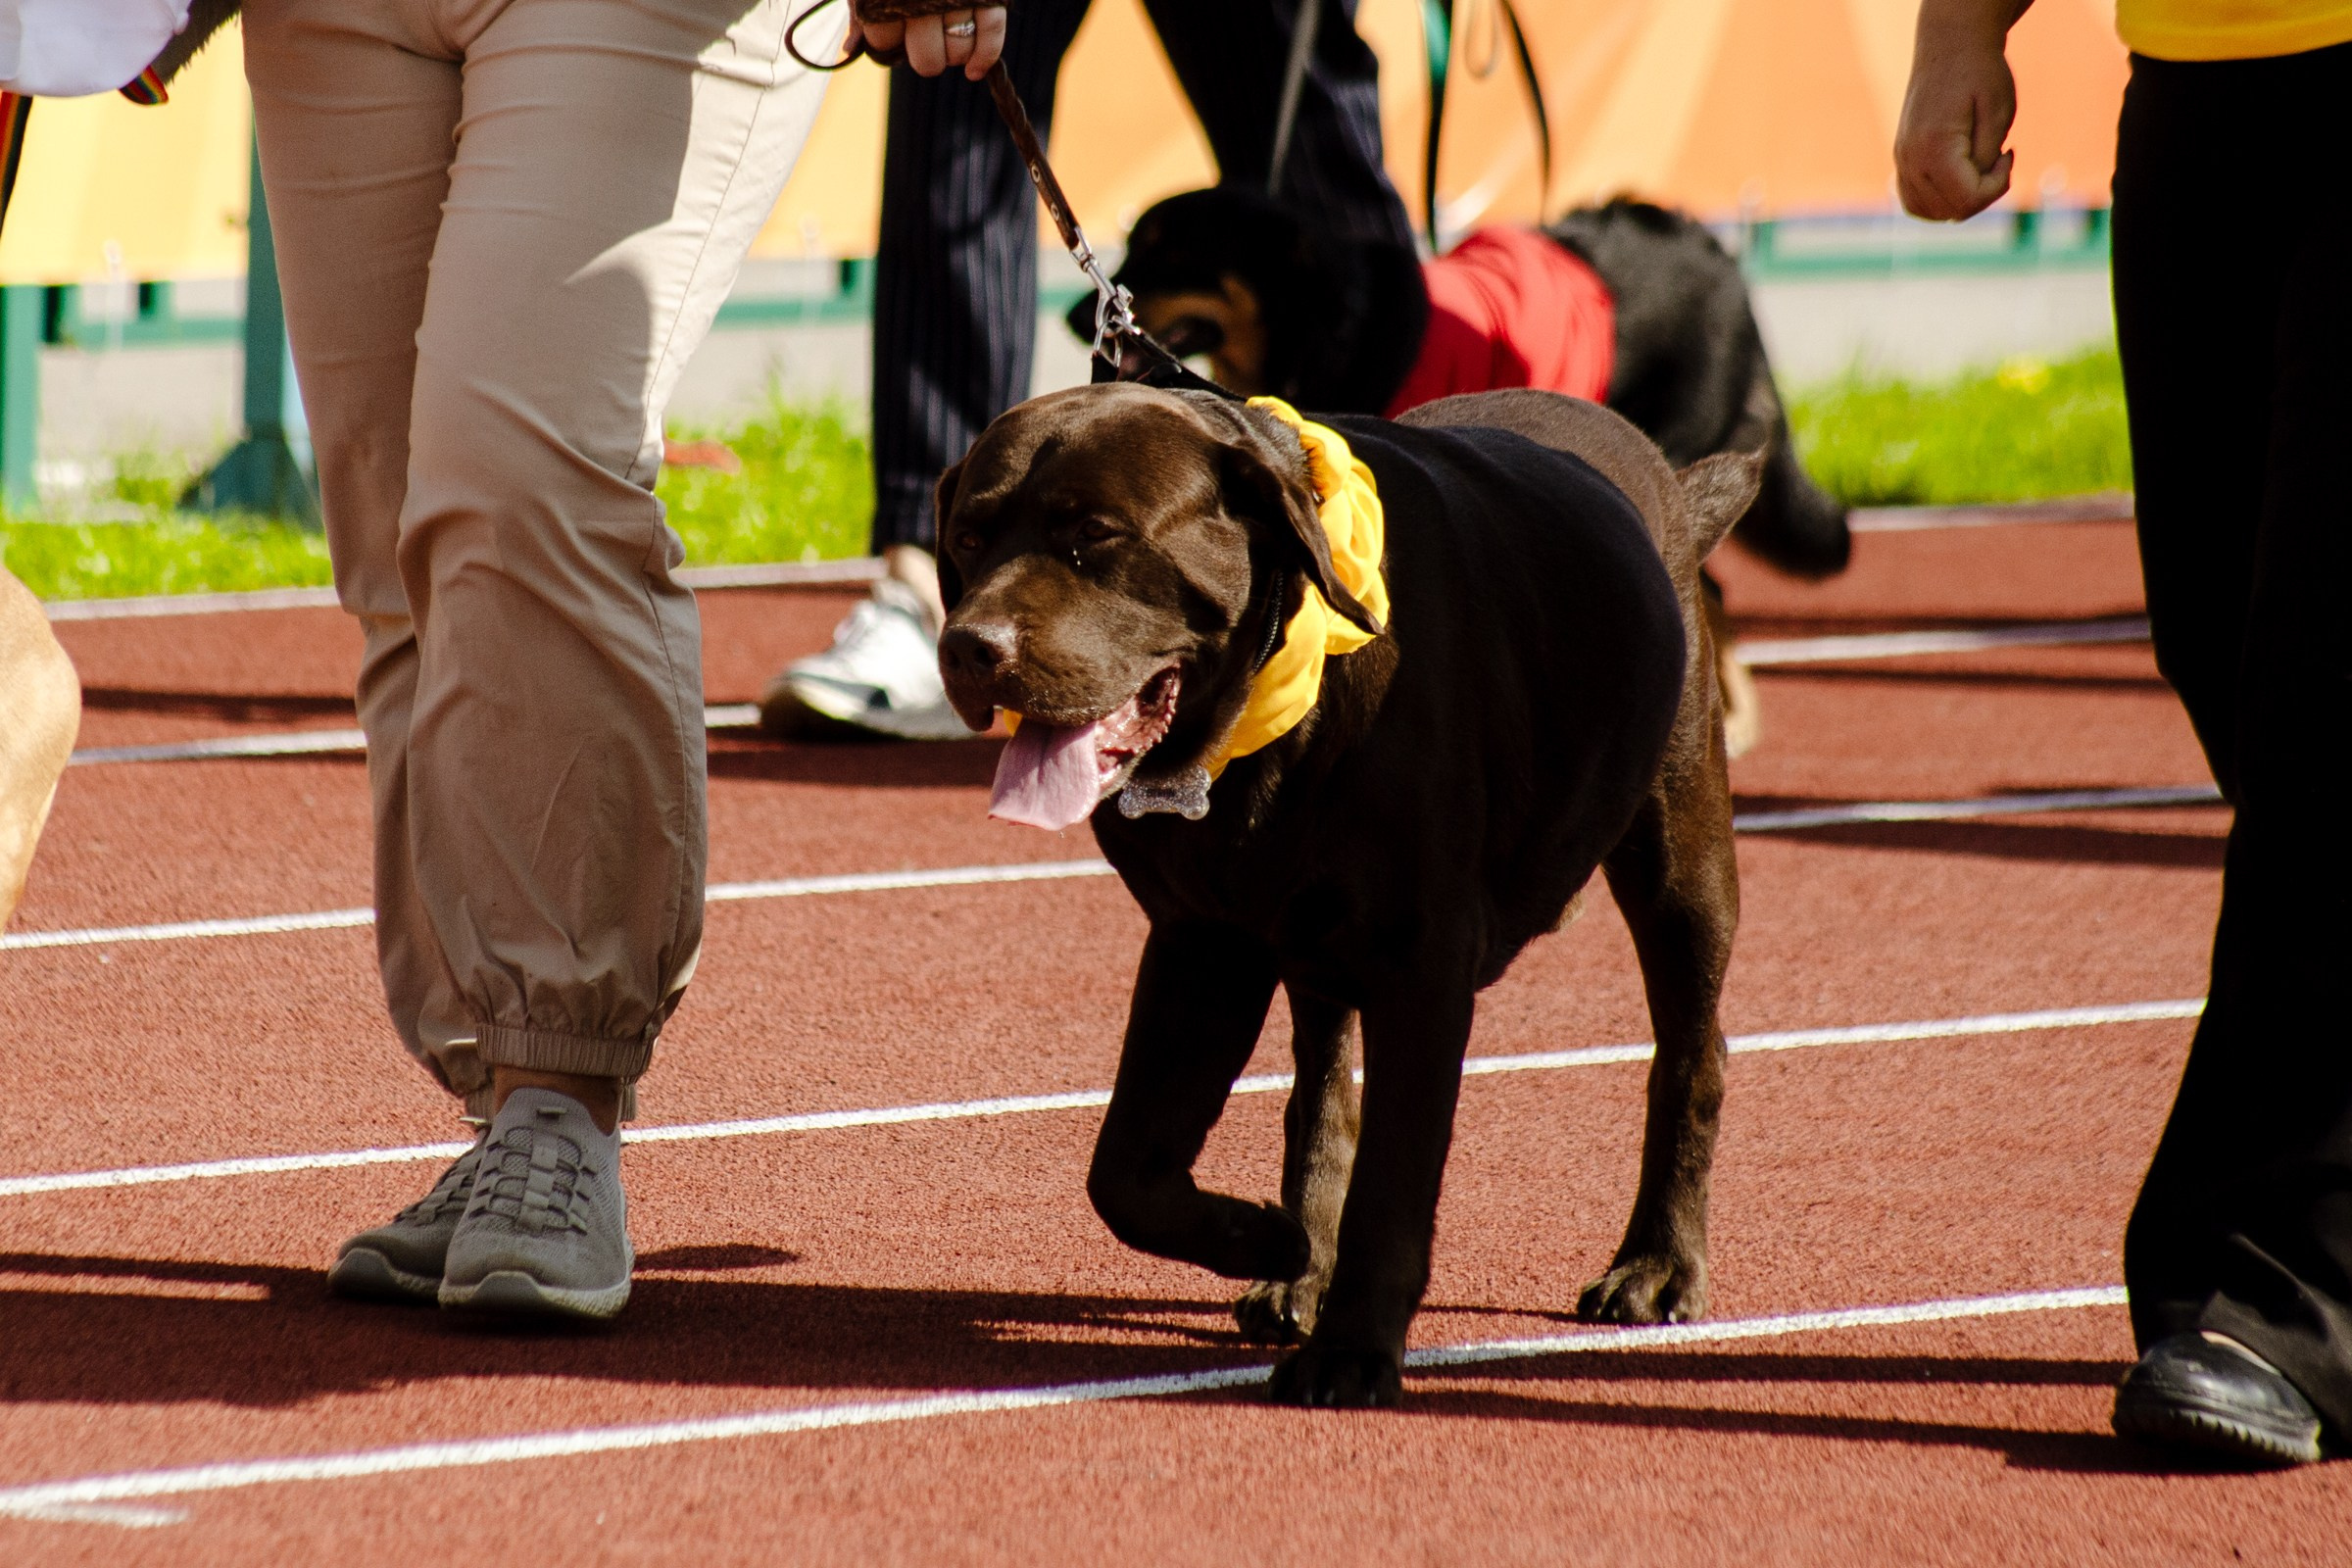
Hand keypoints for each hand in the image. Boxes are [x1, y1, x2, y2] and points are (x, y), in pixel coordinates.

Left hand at [848, 7, 1006, 78]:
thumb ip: (860, 10)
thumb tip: (851, 49)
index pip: (884, 42)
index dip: (886, 43)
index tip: (891, 31)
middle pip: (926, 58)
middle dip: (923, 57)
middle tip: (923, 43)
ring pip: (958, 51)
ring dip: (952, 55)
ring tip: (947, 39)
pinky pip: (991, 36)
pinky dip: (984, 58)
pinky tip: (973, 70)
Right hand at [1893, 1, 2029, 220]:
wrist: (1949, 45)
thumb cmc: (1980, 73)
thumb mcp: (1998, 113)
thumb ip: (1987, 158)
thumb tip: (1976, 190)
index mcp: (1934, 148)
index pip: (1966, 200)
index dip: (1997, 187)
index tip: (2009, 154)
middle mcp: (1911, 159)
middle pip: (1949, 211)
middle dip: (1983, 194)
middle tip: (1998, 158)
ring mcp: (1901, 161)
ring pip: (1929, 212)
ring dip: (1961, 201)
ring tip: (1979, 169)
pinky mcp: (1901, 159)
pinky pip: (1913, 201)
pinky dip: (1937, 202)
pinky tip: (1959, 178)